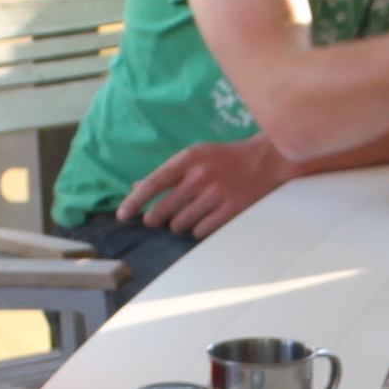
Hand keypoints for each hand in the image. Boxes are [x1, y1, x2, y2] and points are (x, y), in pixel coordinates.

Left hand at [124, 129, 292, 237]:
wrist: (266, 161)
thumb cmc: (224, 158)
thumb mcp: (195, 156)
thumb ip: (167, 174)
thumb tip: (135, 187)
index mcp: (188, 159)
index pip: (153, 184)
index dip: (134, 202)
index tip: (122, 215)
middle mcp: (200, 176)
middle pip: (163, 209)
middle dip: (155, 218)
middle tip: (155, 219)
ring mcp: (217, 194)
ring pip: (180, 223)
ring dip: (178, 224)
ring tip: (187, 215)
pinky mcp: (231, 210)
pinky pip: (200, 231)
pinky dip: (198, 229)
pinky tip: (204, 219)